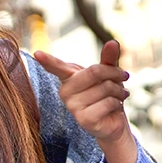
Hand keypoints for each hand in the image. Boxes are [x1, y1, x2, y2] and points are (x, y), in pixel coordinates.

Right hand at [33, 41, 137, 162]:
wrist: (113, 120)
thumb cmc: (107, 93)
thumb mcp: (109, 73)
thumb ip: (108, 58)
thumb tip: (112, 42)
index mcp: (68, 77)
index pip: (56, 66)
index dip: (47, 60)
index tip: (37, 53)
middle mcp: (66, 92)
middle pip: (94, 71)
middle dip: (115, 73)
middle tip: (124, 77)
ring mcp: (73, 107)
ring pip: (105, 88)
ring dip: (119, 91)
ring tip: (119, 96)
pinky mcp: (83, 120)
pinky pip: (107, 103)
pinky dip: (117, 104)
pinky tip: (115, 108)